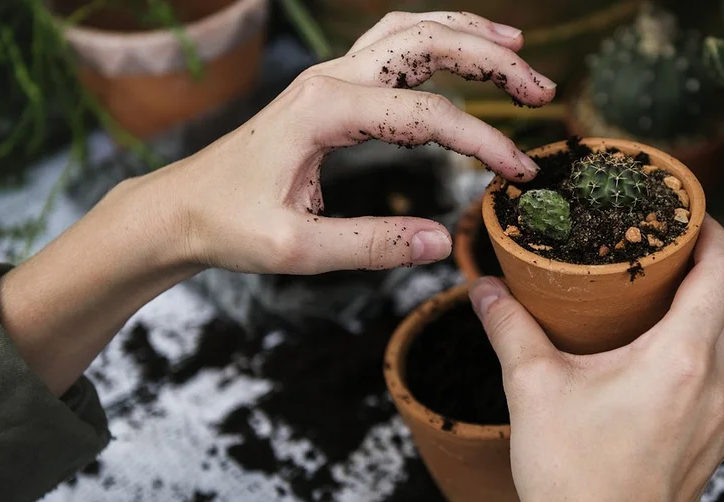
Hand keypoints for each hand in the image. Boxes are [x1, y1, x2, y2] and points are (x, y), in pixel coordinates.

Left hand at [0, 11, 555, 394]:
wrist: (181, 207)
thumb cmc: (230, 226)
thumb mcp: (297, 249)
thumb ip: (372, 245)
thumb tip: (440, 243)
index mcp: (325, 111)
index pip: (427, 115)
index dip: (483, 141)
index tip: (519, 173)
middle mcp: (330, 78)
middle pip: (427, 43)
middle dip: (493, 60)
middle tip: (542, 90)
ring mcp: (330, 75)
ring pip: (411, 30)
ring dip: (468, 35)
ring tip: (518, 48)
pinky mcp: (331, 86)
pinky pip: (392, 43)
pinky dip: (436, 38)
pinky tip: (464, 48)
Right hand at [469, 217, 723, 501]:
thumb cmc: (574, 479)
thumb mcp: (533, 390)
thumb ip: (510, 329)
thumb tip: (486, 289)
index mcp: (680, 359)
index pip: (722, 273)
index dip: (713, 234)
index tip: (691, 214)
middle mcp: (715, 384)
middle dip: (715, 263)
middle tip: (676, 246)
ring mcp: (722, 417)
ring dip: (716, 306)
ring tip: (673, 291)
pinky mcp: (716, 442)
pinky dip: (713, 346)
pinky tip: (671, 352)